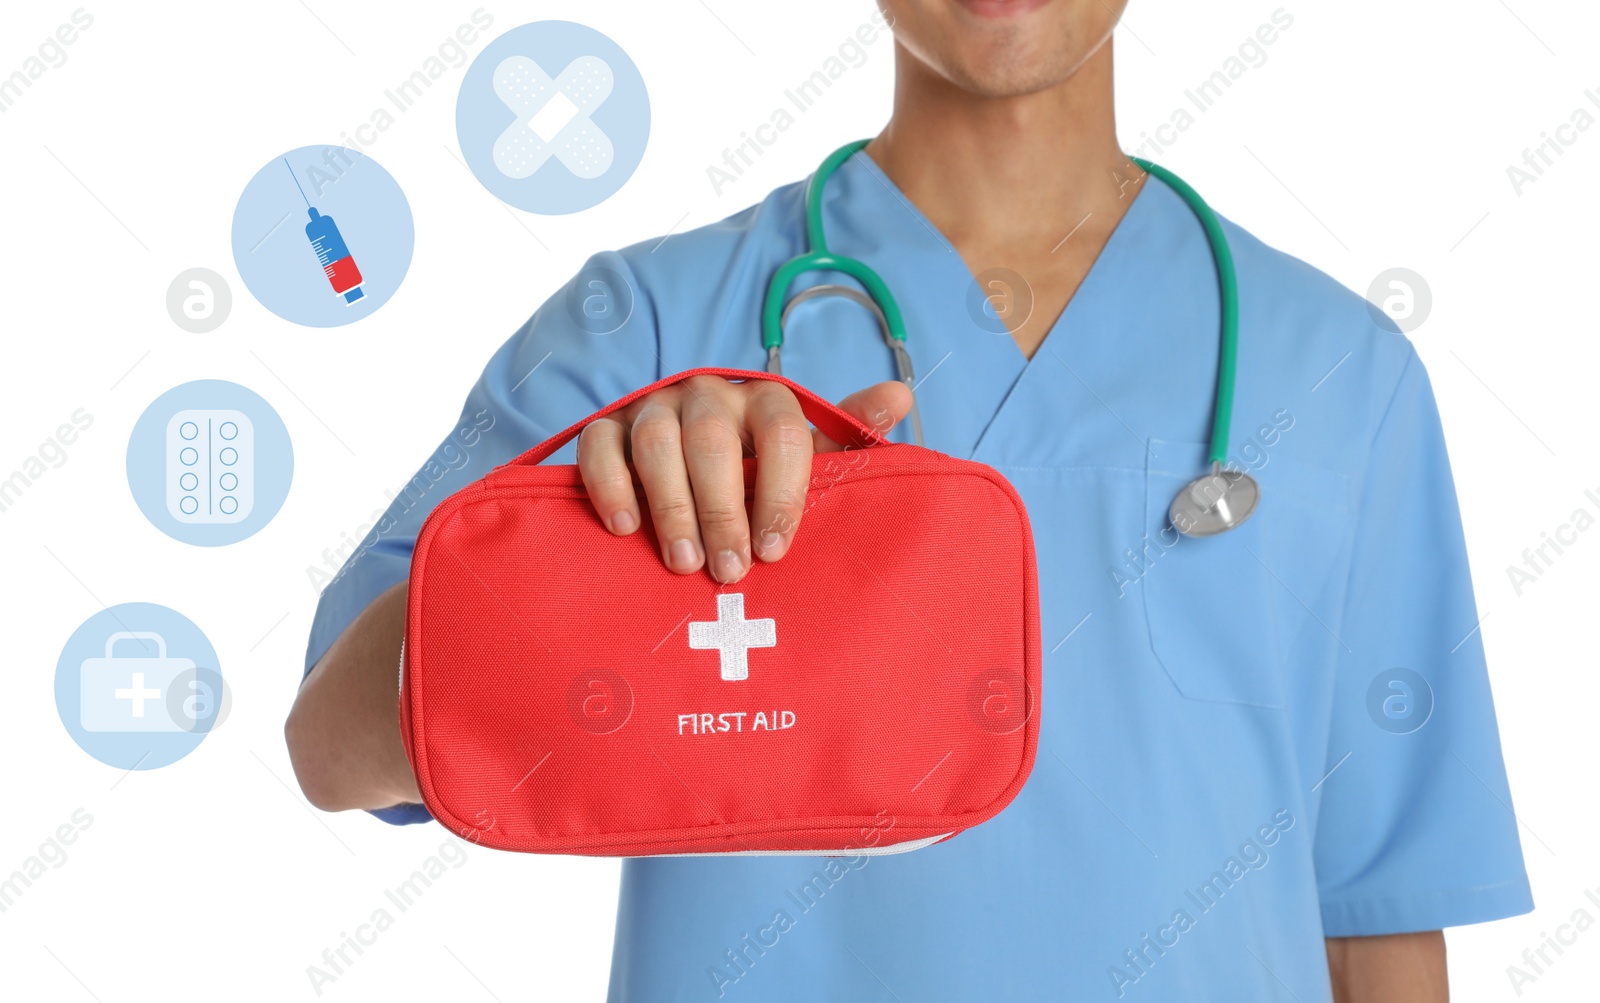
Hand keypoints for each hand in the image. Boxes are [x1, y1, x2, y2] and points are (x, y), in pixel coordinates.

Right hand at [576, 375, 912, 582]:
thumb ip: (849, 435)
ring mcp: (655, 407)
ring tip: (682, 564)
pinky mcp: (608, 426)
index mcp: (766, 402)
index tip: (775, 550)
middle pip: (713, 442)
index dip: (781, 493)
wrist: (687, 466)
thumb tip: (901, 395)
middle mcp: (710, 395)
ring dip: (671, 506)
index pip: (783, 433)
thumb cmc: (759, 475)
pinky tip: (625, 529)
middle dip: (722, 510)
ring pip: (657, 443)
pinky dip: (610, 485)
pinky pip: (598, 444)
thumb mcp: (807, 459)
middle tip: (729, 572)